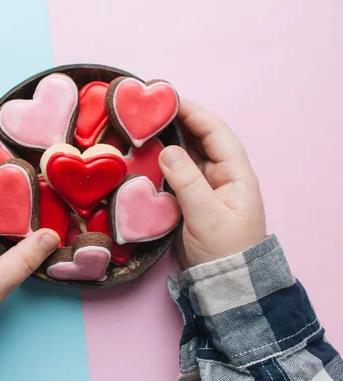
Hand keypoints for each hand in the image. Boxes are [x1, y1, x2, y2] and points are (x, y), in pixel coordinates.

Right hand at [158, 99, 265, 268]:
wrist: (224, 282)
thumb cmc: (224, 251)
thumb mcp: (207, 216)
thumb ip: (188, 182)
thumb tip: (167, 150)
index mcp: (235, 174)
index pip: (215, 132)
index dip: (194, 112)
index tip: (169, 97)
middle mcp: (222, 174)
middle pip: (200, 138)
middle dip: (178, 119)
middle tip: (151, 106)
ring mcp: (206, 185)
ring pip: (187, 152)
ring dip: (168, 137)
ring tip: (144, 123)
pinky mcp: (191, 197)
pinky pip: (176, 170)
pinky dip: (162, 159)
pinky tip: (146, 152)